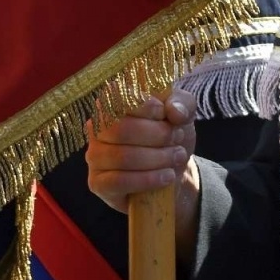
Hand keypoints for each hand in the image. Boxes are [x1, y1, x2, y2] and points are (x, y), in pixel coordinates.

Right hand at [86, 87, 201, 252]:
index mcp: (115, 103)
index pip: (117, 96)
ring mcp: (93, 157)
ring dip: (155, 158)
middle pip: (119, 128)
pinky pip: (115, 181)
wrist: (174, 175)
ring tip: (176, 159)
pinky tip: (165, 177)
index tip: (167, 114)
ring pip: (118, 155)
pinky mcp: (97, 184)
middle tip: (177, 142)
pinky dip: (146, 178)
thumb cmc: (173, 138)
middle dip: (156, 135)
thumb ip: (183, 104)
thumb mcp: (185, 115)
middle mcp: (97, 128)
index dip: (144, 105)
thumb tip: (172, 109)